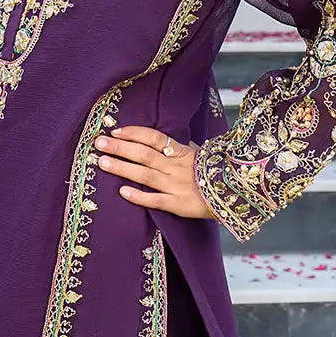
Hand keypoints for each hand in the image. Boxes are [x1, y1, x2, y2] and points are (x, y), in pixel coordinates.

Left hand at [95, 125, 214, 219]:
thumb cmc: (213, 171)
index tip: (115, 131)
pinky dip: (139, 196)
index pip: (154, 138)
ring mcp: (177, 186)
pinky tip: (122, 192)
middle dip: (119, 147)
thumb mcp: (199, 153)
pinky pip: (156, 201)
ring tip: (102, 162)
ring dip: (122, 167)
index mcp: (182, 152)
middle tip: (98, 143)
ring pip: (145, 175)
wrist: (237, 193)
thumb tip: (156, 139)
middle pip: (143, 154)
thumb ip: (177, 148)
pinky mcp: (179, 205)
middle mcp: (176, 167)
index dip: (134, 133)